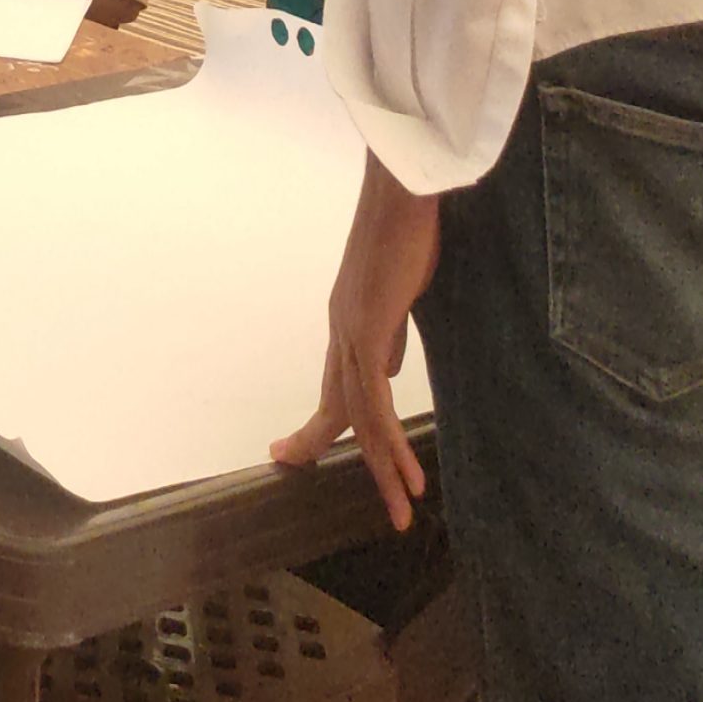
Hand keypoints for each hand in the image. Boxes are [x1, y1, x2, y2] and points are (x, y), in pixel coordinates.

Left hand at [272, 154, 441, 531]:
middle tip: (319, 483)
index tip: (292, 451)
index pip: (334, 386)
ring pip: (360, 415)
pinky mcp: (369, 327)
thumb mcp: (400, 294)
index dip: (319, 424)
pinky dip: (388, 440)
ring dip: (381, 466)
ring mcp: (353, 330)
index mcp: (350, 322)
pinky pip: (376, 398)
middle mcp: (343, 330)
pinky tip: (401, 470)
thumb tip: (386, 369)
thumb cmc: (410, 233)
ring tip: (399, 508)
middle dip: (325, 448)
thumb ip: (390, 333)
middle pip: (335, 406)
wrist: (405, 193)